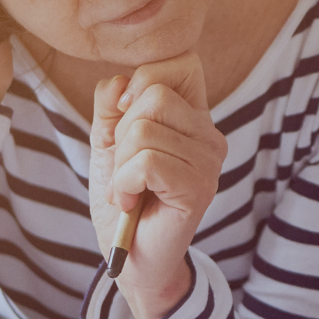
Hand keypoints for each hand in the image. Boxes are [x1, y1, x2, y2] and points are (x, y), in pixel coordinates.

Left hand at [89, 53, 227, 318]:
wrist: (129, 257)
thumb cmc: (124, 198)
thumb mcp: (108, 142)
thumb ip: (112, 105)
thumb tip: (119, 83)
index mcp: (193, 116)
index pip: (180, 62)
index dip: (143, 78)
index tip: (126, 113)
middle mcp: (209, 135)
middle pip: (152, 94)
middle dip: (122, 131)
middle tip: (125, 168)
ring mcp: (208, 162)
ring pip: (143, 130)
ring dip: (120, 165)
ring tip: (128, 188)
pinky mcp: (198, 189)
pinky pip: (146, 162)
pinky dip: (125, 183)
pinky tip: (132, 202)